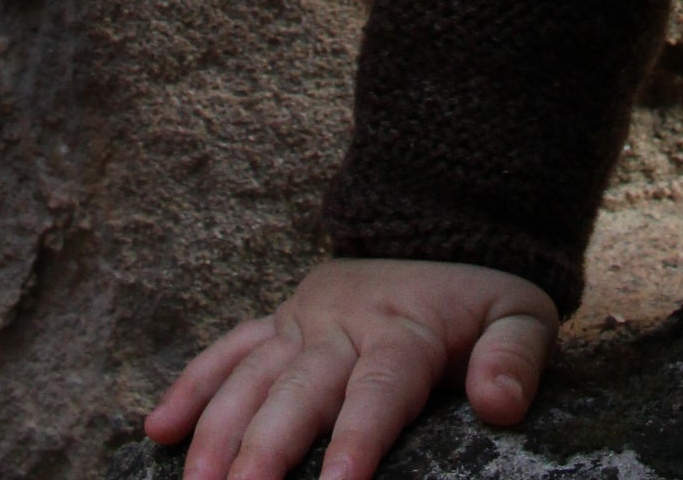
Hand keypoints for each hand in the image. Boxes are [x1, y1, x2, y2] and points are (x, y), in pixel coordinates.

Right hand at [144, 257, 559, 479]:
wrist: (443, 231)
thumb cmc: (483, 301)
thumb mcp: (523, 317)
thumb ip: (516, 360)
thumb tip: (498, 405)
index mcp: (403, 328)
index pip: (377, 391)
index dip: (357, 441)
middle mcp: (341, 323)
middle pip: (297, 392)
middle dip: (264, 451)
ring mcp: (301, 321)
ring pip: (250, 376)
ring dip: (216, 432)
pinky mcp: (278, 322)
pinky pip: (226, 351)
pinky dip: (191, 387)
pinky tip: (158, 431)